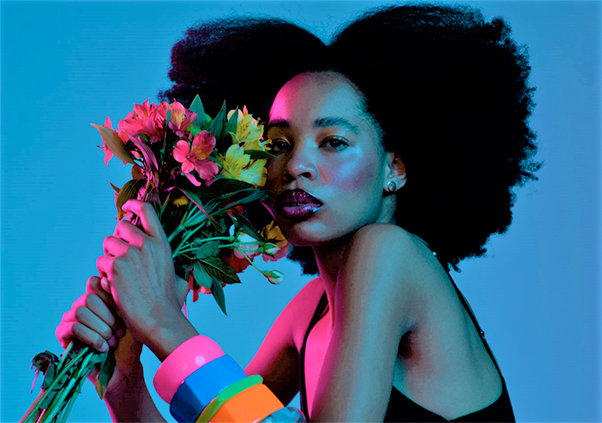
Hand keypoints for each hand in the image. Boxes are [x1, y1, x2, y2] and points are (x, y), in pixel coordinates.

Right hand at [56, 276, 142, 392]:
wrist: (124, 369)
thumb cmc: (130, 342)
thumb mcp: (131, 317)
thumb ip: (119, 297)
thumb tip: (105, 280)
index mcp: (97, 297)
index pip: (94, 283)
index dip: (110, 298)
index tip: (124, 315)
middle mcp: (81, 304)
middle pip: (88, 298)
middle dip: (108, 317)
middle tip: (119, 332)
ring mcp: (70, 318)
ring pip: (80, 312)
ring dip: (100, 329)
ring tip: (112, 341)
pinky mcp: (62, 334)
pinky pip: (74, 328)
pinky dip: (92, 338)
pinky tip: (103, 348)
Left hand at [96, 199, 188, 347]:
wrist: (159, 321)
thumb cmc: (170, 306)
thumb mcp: (180, 282)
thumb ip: (174, 272)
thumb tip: (177, 276)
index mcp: (162, 245)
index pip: (147, 212)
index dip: (135, 204)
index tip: (127, 206)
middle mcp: (146, 245)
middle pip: (121, 226)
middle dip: (118, 239)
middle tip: (119, 257)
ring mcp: (129, 254)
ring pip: (108, 243)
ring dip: (109, 257)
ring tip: (117, 275)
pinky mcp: (114, 267)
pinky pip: (101, 262)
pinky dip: (103, 273)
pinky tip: (113, 286)